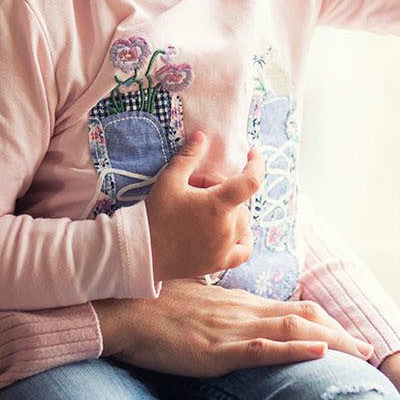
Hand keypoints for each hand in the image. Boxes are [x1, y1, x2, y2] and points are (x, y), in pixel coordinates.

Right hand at [93, 281, 373, 377]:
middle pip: (304, 317)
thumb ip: (220, 310)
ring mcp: (232, 329)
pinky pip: (262, 350)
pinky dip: (293, 350)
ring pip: (292, 331)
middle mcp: (244, 312)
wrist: (124, 309)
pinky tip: (316, 353)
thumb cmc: (155, 305)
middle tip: (370, 348)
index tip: (348, 333)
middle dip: (340, 332)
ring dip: (331, 341)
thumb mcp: (197, 304)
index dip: (325, 321)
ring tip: (360, 352)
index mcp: (240, 304)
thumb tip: (235, 316)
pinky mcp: (217, 350)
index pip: (293, 309)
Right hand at [143, 131, 258, 281]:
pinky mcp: (219, 263)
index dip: (257, 164)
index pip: (251, 181)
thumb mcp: (169, 180)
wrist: (143, 252)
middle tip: (194, 190)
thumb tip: (202, 135)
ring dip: (229, 211)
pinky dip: (243, 238)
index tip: (252, 153)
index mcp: (218, 205)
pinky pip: (244, 250)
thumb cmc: (156, 215)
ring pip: (242, 222)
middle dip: (220, 189)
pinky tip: (231, 231)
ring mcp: (225, 248)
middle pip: (238, 200)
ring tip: (202, 211)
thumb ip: (188, 156)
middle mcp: (227, 228)